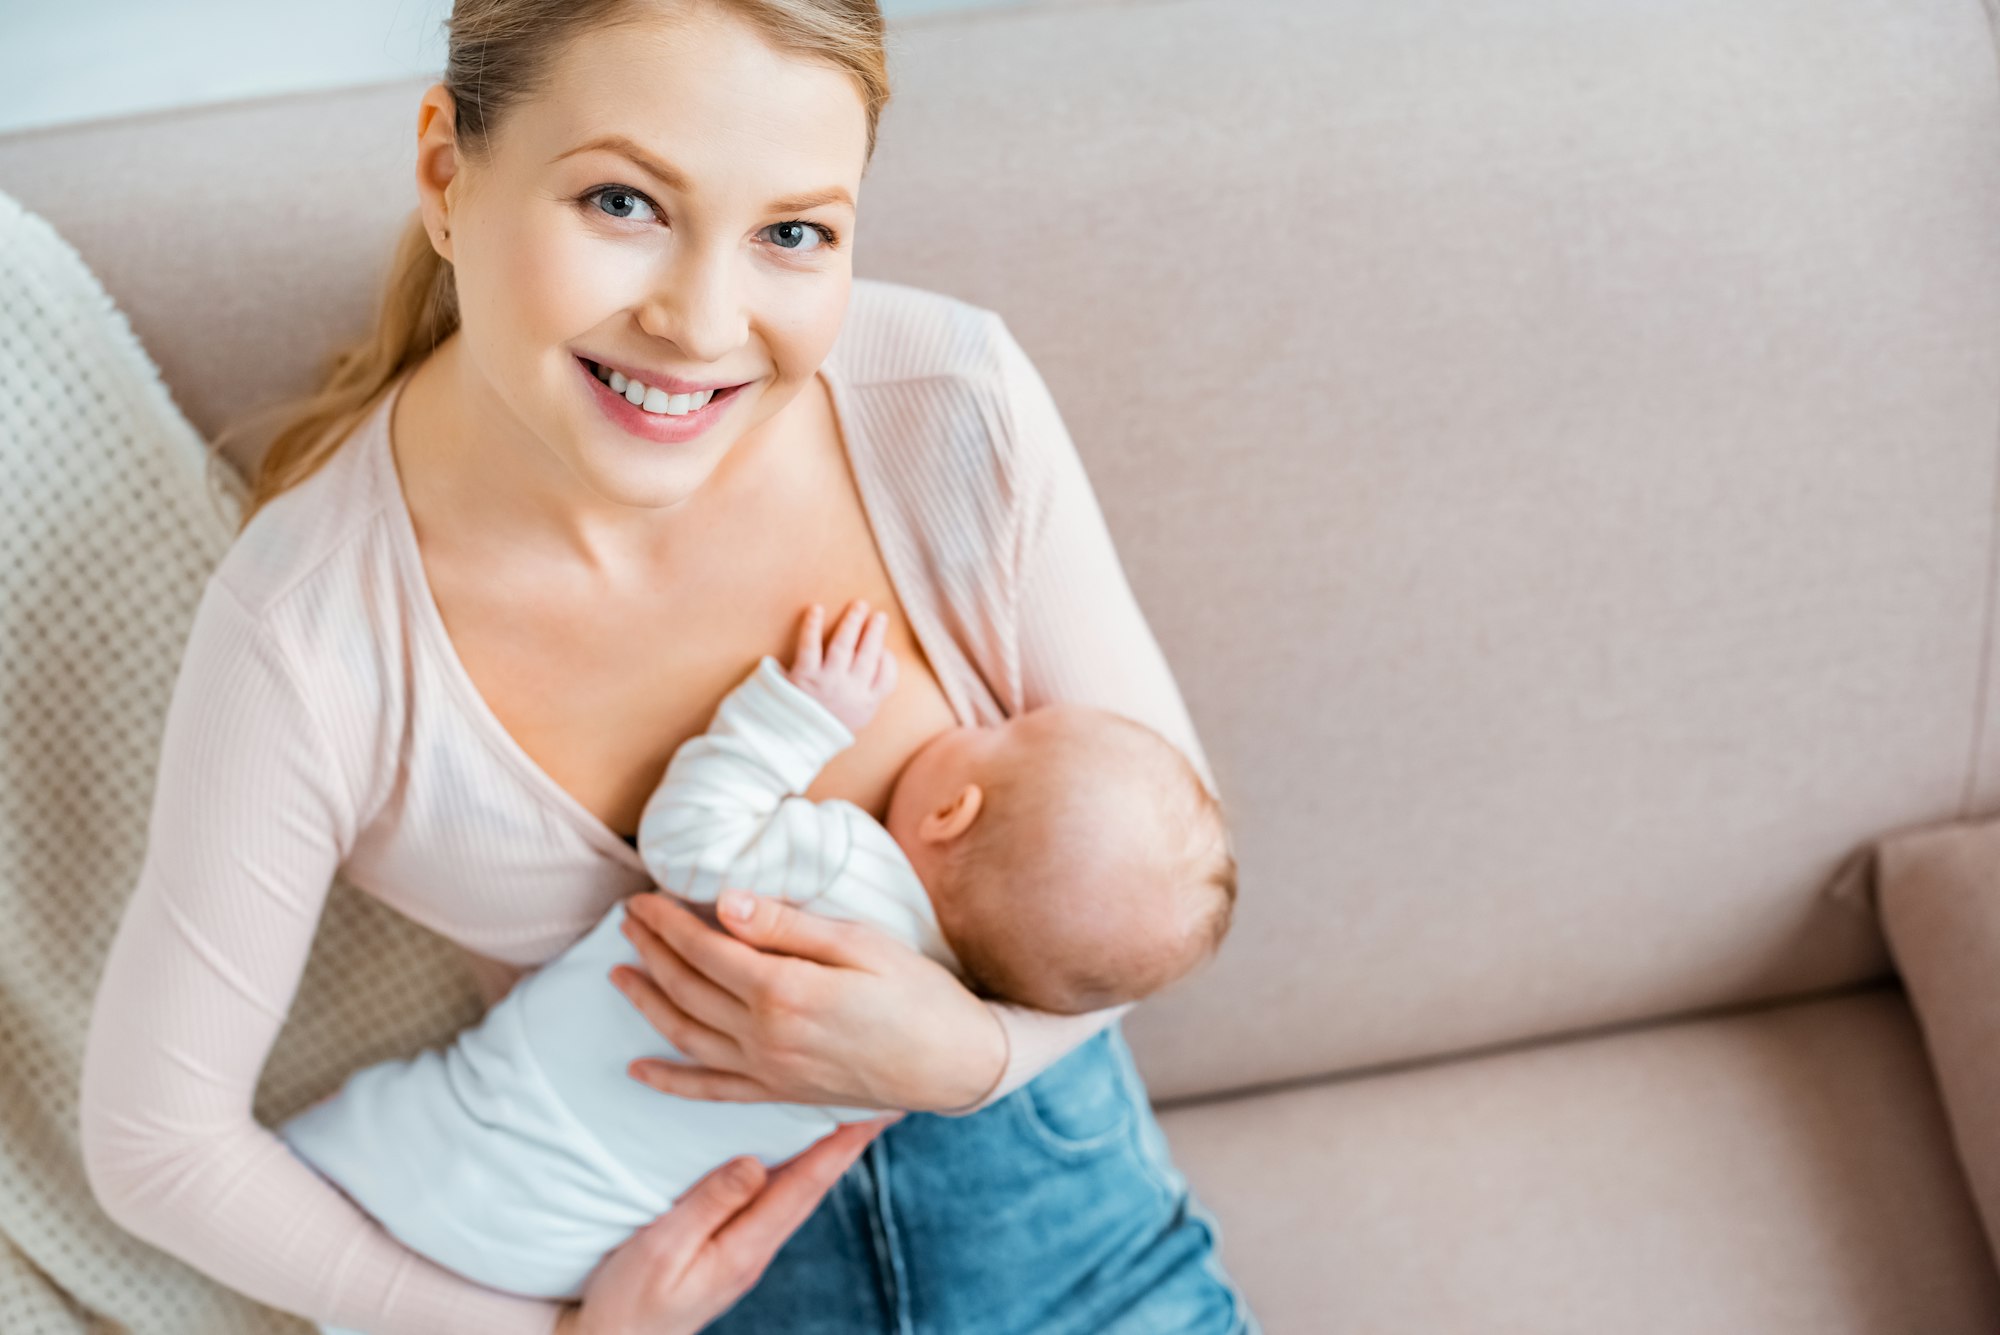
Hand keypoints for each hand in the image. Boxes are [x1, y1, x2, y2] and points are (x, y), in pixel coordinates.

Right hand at [555, 1116, 895, 1334]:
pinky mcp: (730, 1249)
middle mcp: (756, 1247)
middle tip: (880, 1100)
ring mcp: (745, 1250)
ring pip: (797, 1191)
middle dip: (848, 1141)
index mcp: (746, 1246)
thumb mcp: (662, 1250)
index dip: (844, 1143)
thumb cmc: (628, 1300)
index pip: (808, 1184)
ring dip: (825, 1153)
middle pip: (814, 1184)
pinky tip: (796, 1154)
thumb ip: (708, 1205)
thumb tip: (753, 1162)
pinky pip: (773, 1198)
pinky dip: (794, 1168)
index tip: (876, 1110)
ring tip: (850, 1117)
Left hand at [612, 888, 1007, 1111]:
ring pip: (685, 1035)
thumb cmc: (918, 993)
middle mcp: (764, 1036)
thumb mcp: (860, 943)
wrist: (955, 1063)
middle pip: (687, 987)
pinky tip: (639, 1068)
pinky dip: (670, 1080)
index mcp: (783, 990)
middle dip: (651, 949)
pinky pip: (710, 1090)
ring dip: (646, 1002)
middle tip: (627, 920)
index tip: (643, 898)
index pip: (705, 948)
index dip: (668, 922)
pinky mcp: (778, 1094)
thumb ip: (787, 925)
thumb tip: (725, 903)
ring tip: (618, 972)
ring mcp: (768, 1071)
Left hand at [785, 600, 896, 733]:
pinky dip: (813, 626)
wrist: (789, 744)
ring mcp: (828, 683)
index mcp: (865, 705)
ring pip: (844, 646)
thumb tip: (882, 658)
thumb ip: (868, 695)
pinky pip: (810, 647)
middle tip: (879, 615)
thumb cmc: (822, 725)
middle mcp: (850, 692)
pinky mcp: (803, 677)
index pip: (886, 679)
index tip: (884, 648)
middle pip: (868, 656)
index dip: (888, 660)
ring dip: (853, 622)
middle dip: (875, 632)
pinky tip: (816, 609)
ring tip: (859, 605)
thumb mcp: (853, 719)